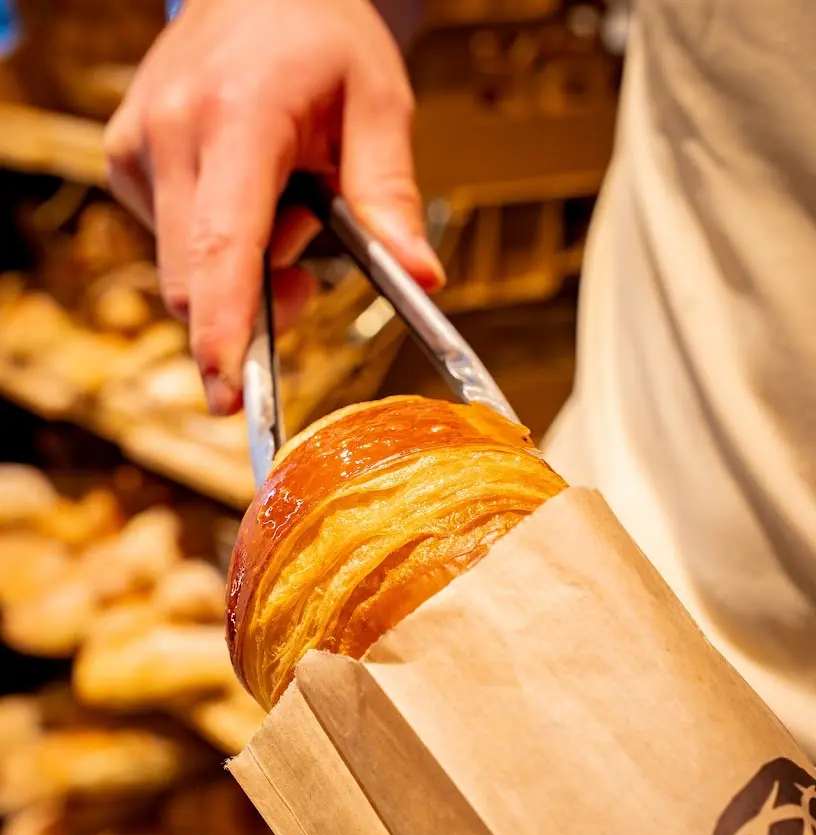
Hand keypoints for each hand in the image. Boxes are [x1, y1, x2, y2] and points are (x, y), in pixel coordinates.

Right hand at [105, 0, 443, 413]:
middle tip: (308, 273)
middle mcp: (171, 133)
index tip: (229, 391)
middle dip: (252, 308)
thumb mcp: (378, 102)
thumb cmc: (320, 36)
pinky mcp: (123, 160)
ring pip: (181, 271)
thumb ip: (391, 196)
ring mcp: (136, 147)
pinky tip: (244, 193)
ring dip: (239, 272)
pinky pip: (168, 245)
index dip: (225, 328)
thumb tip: (421, 279)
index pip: (223, 245)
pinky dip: (214, 247)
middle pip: (193, 281)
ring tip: (281, 202)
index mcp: (239, 117)